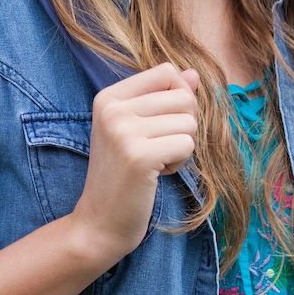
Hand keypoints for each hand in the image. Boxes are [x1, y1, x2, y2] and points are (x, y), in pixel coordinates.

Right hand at [68, 62, 199, 264]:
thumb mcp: (136, 128)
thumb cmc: (122, 175)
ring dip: (181, 146)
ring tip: (155, 162)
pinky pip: (187, 144)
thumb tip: (194, 73)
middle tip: (157, 149)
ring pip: (189, 122)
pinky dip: (180, 163)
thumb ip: (164, 97)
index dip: (178, 99)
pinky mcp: (140, 156)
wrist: (99, 222)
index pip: (166, 72)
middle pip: (183, 97)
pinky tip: (157, 174)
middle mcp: (113, 109)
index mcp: (108, 97)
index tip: (160, 125)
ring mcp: (124, 131)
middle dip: (182, 126)